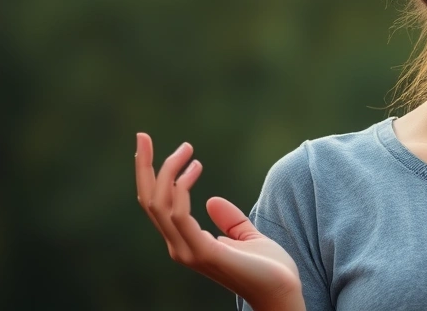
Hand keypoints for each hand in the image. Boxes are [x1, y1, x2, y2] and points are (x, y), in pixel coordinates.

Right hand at [134, 133, 304, 310]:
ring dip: (168, 171)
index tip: (150, 146)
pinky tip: (193, 170)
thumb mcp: (246, 236)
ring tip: (187, 149)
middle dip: (144, 167)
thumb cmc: (268, 268)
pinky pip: (178, 214)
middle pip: (148, 201)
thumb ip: (229, 220)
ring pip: (159, 204)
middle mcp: (179, 246)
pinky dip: (180, 188)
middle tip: (144, 135)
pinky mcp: (202, 252)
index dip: (150, 176)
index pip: (156, 205)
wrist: (282, 292)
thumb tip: (213, 200)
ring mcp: (188, 251)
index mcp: (186, 242)